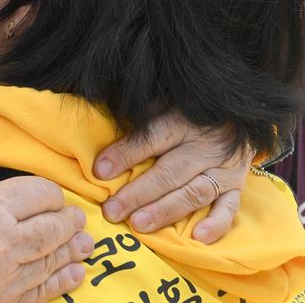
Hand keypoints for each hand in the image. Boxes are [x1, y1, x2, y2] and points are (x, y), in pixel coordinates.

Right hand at [0, 176, 92, 302]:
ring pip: (51, 261)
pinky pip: (40, 294)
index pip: (40, 194)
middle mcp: (0, 247)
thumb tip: (19, 200)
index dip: (49, 192)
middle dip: (68, 220)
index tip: (48, 194)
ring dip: (72, 250)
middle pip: (54, 228)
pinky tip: (76, 273)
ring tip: (86, 243)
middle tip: (77, 217)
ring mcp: (0, 284)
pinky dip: (61, 282)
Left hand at [94, 112, 252, 243]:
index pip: (151, 139)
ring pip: (193, 193)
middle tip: (112, 210)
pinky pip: (229, 208)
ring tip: (138, 224)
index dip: (125, 155)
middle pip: (168, 172)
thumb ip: (144, 117)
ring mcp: (223, 169)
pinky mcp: (238, 186)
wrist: (242, 118)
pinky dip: (216, 224)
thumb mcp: (167, 105)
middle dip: (138, 193)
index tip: (100, 171)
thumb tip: (109, 128)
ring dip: (165, 211)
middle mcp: (204, 146)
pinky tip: (197, 237)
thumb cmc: (192, 113)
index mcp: (182, 123)